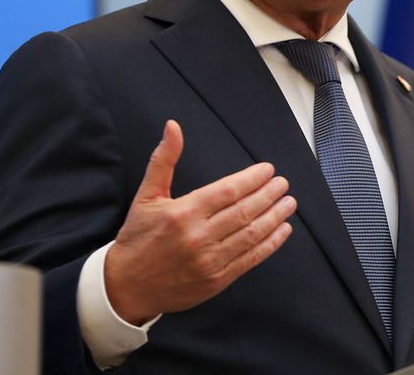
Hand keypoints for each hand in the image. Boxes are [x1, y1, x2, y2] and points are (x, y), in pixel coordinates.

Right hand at [104, 120, 296, 324]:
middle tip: (283, 183)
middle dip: (269, 194)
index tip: (268, 170)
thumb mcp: (146, 196)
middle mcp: (198, 236)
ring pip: (251, 234)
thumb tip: (173, 126)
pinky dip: (271, 243)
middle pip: (244, 211)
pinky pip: (250, 259)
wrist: (125, 286)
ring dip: (275, 216)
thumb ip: (164, 160)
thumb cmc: (138, 237)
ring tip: (289, 202)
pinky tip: (283, 230)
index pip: (228, 191)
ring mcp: (209, 261)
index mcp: (182, 213)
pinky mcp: (217, 280)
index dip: (252, 179)